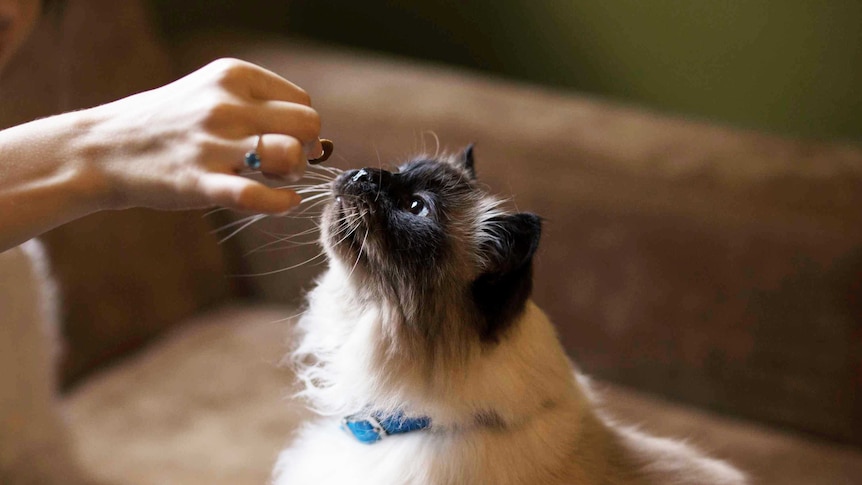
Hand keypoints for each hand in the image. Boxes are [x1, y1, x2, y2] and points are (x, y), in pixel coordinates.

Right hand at [79, 58, 322, 212]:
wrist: (102, 149)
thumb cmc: (168, 125)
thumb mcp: (211, 95)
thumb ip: (259, 107)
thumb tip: (318, 140)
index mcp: (232, 75)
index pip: (302, 102)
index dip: (301, 128)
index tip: (284, 142)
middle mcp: (225, 104)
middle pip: (307, 124)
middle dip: (306, 148)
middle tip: (283, 164)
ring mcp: (212, 143)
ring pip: (291, 154)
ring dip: (293, 172)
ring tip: (273, 178)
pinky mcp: (199, 181)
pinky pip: (257, 195)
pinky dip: (281, 203)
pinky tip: (284, 203)